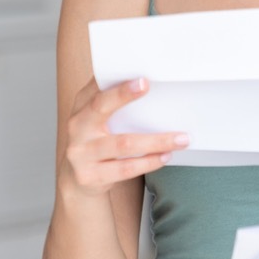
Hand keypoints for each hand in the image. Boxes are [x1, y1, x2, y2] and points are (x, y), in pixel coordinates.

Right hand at [60, 77, 187, 195]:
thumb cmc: (98, 140)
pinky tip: (165, 156)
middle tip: (148, 87)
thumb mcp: (98, 118)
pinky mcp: (89, 175)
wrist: (78, 179)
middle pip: (101, 107)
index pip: (97, 88)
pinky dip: (149, 162)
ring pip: (123, 143)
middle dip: (124, 95)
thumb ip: (113, 100)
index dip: (117, 83)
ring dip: (156, 141)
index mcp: (82, 107)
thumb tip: (147, 82)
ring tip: (181, 139)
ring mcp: (80, 152)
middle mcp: (77, 127)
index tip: (141, 79)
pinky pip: (125, 168)